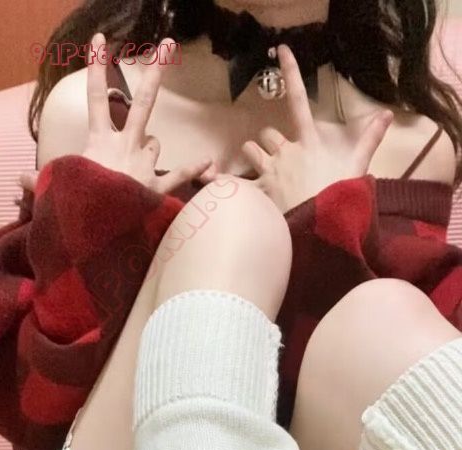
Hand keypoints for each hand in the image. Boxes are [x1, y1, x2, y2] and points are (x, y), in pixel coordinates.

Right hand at [18, 33, 217, 195]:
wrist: (102, 233)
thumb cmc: (77, 209)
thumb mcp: (54, 191)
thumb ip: (39, 183)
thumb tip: (18, 182)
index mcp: (99, 142)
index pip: (96, 97)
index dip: (96, 66)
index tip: (99, 39)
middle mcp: (126, 146)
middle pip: (142, 103)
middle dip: (155, 74)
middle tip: (167, 46)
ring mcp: (144, 164)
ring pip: (154, 142)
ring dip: (148, 146)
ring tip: (137, 162)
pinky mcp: (158, 187)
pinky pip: (179, 174)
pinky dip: (194, 169)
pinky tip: (208, 164)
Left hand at [241, 44, 393, 212]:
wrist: (322, 229)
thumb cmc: (341, 199)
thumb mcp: (358, 168)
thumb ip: (369, 140)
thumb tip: (386, 115)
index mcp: (310, 143)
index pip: (300, 101)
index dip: (292, 73)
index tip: (282, 50)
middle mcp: (286, 152)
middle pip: (268, 134)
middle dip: (271, 144)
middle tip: (279, 160)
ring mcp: (270, 172)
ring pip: (251, 150)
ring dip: (254, 157)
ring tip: (263, 171)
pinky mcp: (260, 193)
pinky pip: (239, 182)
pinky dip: (232, 184)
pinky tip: (231, 188)